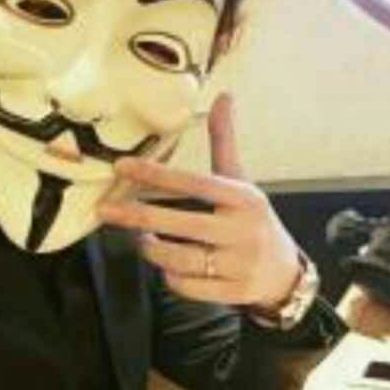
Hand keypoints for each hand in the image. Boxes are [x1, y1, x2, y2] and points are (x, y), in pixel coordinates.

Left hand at [97, 93, 300, 310]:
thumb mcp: (241, 181)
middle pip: (179, 223)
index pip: (194, 182)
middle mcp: (242, 230)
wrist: (284, 272)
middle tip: (105, 210)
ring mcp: (238, 265)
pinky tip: (165, 263)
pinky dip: (169, 275)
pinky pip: (186, 285)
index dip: (155, 174)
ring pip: (178, 258)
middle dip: (136, 217)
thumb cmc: (253, 219)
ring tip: (141, 237)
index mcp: (243, 198)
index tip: (121, 166)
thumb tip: (222, 96)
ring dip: (151, 248)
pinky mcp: (232, 293)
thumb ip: (225, 143)